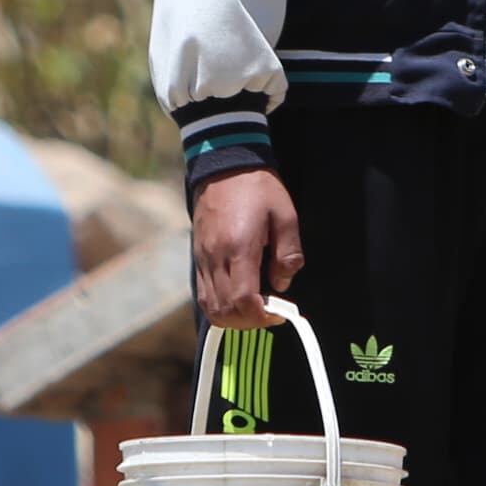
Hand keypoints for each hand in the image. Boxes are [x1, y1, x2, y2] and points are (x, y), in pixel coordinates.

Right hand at [192, 169, 303, 328]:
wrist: (224, 163)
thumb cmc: (258, 187)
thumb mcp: (285, 215)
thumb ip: (287, 254)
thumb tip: (282, 284)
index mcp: (238, 248)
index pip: (242, 300)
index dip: (261, 316)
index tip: (279, 313)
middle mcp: (215, 257)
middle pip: (225, 310)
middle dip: (249, 322)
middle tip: (270, 313)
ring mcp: (202, 257)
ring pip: (211, 306)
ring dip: (233, 317)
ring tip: (255, 308)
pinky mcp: (198, 255)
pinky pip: (203, 293)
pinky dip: (219, 306)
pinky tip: (237, 299)